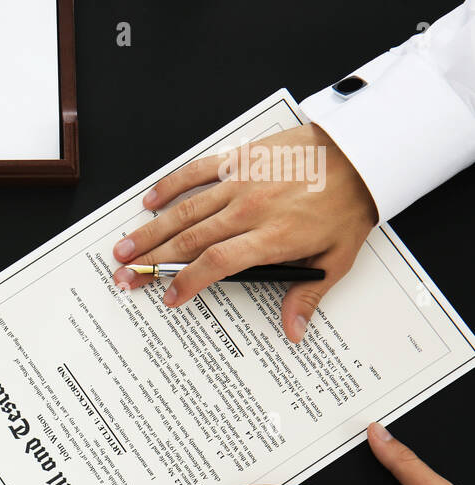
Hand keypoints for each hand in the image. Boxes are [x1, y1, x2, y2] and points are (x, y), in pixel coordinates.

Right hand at [110, 125, 377, 342]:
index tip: (169, 297)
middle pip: (189, 240)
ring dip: (150, 231)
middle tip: (124, 277)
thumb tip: (294, 331)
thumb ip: (307, 294)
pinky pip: (196, 172)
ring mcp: (240, 183)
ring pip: (184, 211)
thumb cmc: (348, 203)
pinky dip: (170, 186)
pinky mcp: (239, 160)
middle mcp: (250, 210)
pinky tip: (150, 202)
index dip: (188, 282)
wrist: (360, 153)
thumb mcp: (336, 257)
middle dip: (151, 262)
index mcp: (272, 237)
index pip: (217, 263)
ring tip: (123, 248)